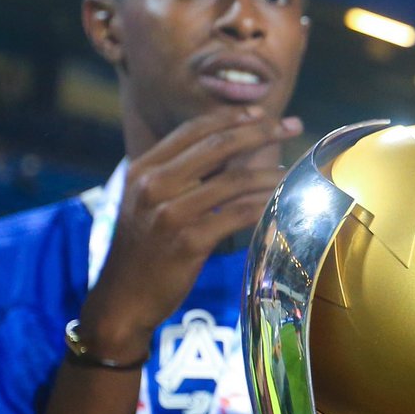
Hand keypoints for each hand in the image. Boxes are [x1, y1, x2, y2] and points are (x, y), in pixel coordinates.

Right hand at [79, 105, 300, 359]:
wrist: (121, 300)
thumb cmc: (143, 251)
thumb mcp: (146, 203)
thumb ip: (178, 175)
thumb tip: (226, 149)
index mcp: (143, 169)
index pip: (194, 130)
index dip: (232, 117)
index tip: (263, 113)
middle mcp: (153, 185)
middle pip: (218, 146)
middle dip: (261, 131)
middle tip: (292, 126)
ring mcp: (169, 213)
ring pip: (234, 181)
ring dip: (270, 173)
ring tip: (292, 171)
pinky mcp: (188, 242)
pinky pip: (238, 215)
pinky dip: (264, 205)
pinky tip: (282, 200)